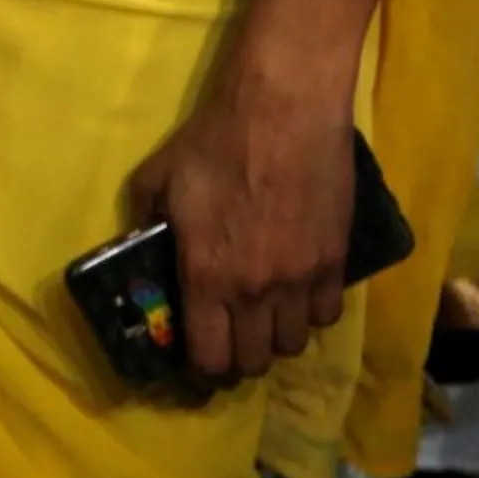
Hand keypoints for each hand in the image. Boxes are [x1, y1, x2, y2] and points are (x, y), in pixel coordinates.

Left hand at [129, 54, 355, 378]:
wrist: (284, 109)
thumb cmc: (214, 141)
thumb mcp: (156, 180)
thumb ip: (145, 221)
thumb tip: (142, 243)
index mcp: (205, 277)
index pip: (209, 357)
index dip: (201, 368)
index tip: (196, 357)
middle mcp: (255, 290)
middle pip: (254, 361)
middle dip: (238, 359)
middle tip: (230, 338)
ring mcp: (301, 278)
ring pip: (293, 343)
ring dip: (275, 338)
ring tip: (264, 318)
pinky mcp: (336, 259)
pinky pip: (328, 313)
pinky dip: (312, 313)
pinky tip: (299, 294)